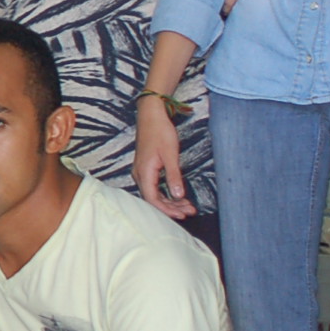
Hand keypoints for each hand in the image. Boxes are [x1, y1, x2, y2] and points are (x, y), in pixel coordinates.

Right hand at [132, 104, 195, 220]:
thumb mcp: (170, 154)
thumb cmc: (160, 132)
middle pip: (153, 199)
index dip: (167, 209)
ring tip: (187, 206)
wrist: (151, 116)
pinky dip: (166, 193)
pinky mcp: (146, 168)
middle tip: (189, 211)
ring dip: (170, 201)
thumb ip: (173, 176)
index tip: (182, 214)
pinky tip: (177, 195)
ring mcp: (142, 171)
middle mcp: (140, 174)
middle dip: (171, 207)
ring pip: (154, 194)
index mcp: (144, 172)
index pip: (152, 199)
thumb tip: (178, 195)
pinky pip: (154, 187)